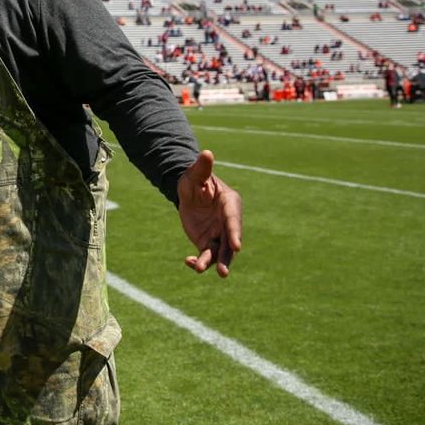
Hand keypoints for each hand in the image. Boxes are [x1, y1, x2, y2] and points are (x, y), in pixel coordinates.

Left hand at [177, 150, 241, 276]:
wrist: (188, 192)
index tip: (236, 246)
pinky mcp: (207, 242)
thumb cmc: (195, 179)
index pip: (233, 220)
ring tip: (200, 269)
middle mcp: (227, 221)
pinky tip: (188, 262)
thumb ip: (202, 168)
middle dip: (227, 257)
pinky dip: (198, 260)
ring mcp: (219, 234)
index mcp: (229, 203)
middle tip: (224, 271)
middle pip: (230, 241)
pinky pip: (205, 255)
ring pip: (219, 252)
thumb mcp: (195, 174)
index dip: (235, 232)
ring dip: (213, 263)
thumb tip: (207, 153)